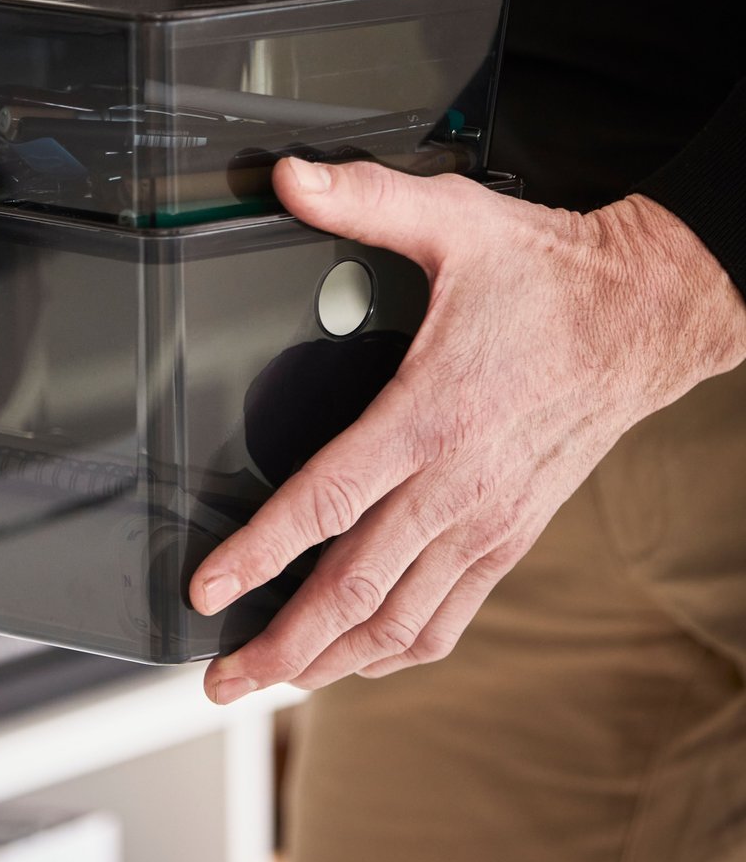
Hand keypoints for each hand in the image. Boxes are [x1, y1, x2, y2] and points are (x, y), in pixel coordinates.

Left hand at [192, 158, 745, 702]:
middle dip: (279, 642)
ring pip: (398, 621)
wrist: (651, 314)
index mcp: (429, 417)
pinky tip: (362, 660)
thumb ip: (363, 199)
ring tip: (272, 681)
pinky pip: (450, 618)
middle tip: (220, 675)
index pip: (325, 503)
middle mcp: (456, 485)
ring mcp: (488, 522)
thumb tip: (287, 180)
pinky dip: (398, 650)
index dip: (259, 553)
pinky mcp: (512, 536)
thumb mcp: (455, 222)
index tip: (210, 590)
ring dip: (331, 661)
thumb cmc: (552, 277)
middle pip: (352, 589)